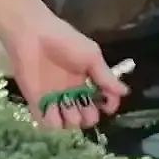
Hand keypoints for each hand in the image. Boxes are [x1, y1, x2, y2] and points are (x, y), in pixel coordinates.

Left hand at [0, 2, 130, 129]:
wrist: (32, 34)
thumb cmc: (65, 40)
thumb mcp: (91, 55)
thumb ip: (106, 76)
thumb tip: (125, 92)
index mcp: (85, 81)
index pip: (100, 102)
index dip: (107, 107)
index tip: (107, 106)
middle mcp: (70, 93)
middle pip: (84, 117)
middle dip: (87, 119)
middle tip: (84, 109)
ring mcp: (53, 98)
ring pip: (65, 124)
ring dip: (69, 122)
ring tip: (66, 109)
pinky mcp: (35, 101)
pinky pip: (45, 122)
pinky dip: (50, 123)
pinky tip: (52, 111)